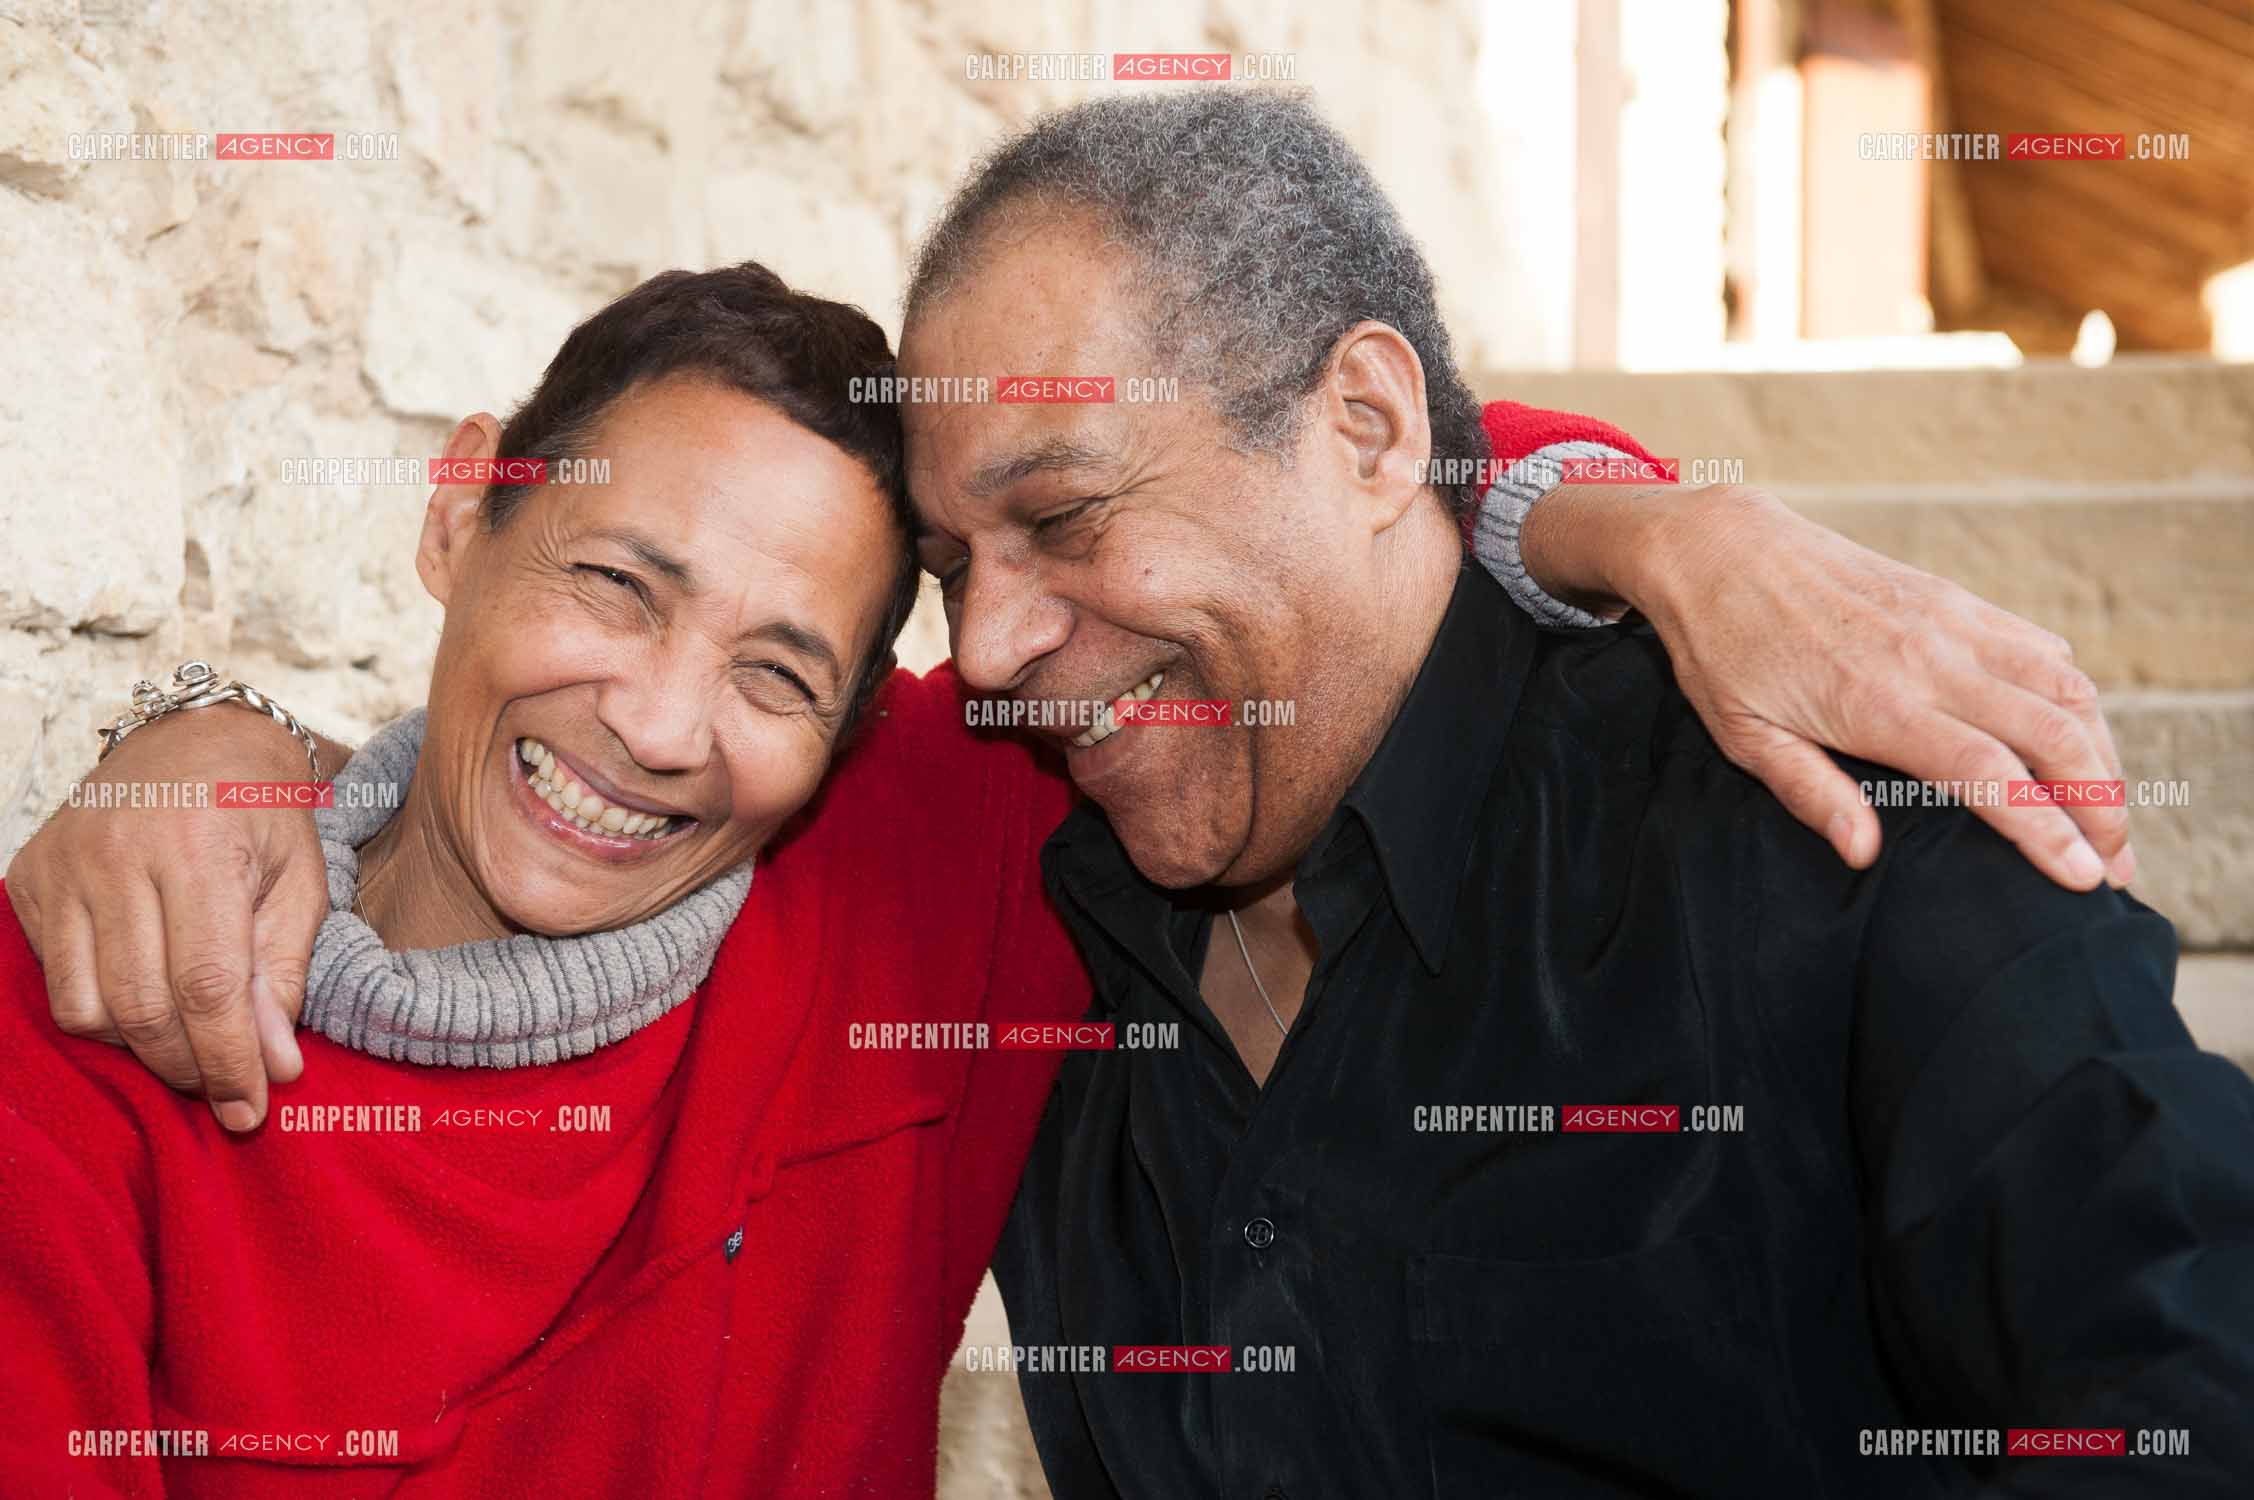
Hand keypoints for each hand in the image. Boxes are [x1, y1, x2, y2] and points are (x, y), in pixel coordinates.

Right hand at [4, 708, 329, 1128]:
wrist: (195, 738)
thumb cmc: (262, 815)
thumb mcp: (301, 883)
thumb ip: (283, 974)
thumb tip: (275, 1065)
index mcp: (200, 849)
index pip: (207, 986)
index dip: (229, 1060)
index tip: (252, 1108)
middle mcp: (119, 855)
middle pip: (144, 1006)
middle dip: (190, 1066)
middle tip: (227, 1090)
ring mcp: (65, 867)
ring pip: (89, 1007)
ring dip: (142, 1049)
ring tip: (191, 1046)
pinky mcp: (30, 879)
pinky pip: (57, 982)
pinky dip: (102, 1015)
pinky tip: (145, 1005)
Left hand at [1629, 485, 2130, 891]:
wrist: (1721, 547)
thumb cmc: (1722, 650)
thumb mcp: (1742, 734)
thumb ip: (1808, 793)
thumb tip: (1864, 855)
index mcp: (1877, 704)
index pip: (1990, 775)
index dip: (2048, 830)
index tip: (2085, 879)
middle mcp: (1930, 659)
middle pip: (2054, 736)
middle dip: (2101, 807)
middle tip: (2115, 868)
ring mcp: (1950, 623)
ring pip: (2065, 691)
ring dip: (2104, 756)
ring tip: (2111, 816)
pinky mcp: (1955, 600)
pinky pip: (2041, 650)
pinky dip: (2077, 701)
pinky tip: (2082, 742)